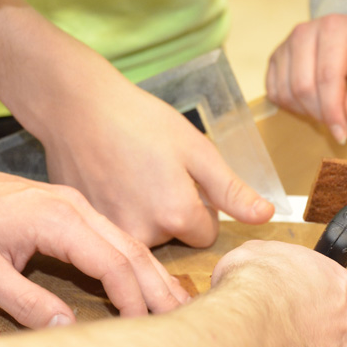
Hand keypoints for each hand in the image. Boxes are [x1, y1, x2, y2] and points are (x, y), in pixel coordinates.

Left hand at [0, 160, 192, 327]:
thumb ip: (25, 301)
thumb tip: (67, 327)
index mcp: (57, 219)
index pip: (111, 261)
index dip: (131, 297)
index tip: (144, 327)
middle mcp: (75, 207)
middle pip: (129, 248)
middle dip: (157, 285)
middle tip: (183, 317)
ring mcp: (74, 204)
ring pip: (125, 240)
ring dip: (151, 271)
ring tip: (176, 301)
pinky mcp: (69, 207)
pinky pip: (111, 234)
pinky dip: (133, 258)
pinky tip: (144, 276)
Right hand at [41, 69, 273, 247]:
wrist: (78, 107)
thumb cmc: (140, 121)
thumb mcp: (197, 149)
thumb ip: (231, 190)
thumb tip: (267, 217)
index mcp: (177, 216)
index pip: (206, 234)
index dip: (200, 206)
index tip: (181, 179)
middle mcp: (144, 236)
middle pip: (175, 239)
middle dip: (172, 213)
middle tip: (153, 172)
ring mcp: (112, 234)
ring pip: (147, 237)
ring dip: (145, 214)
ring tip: (130, 175)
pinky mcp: (88, 228)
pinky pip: (118, 230)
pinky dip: (119, 212)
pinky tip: (111, 181)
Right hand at [212, 241, 346, 346]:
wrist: (249, 322)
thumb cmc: (255, 284)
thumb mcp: (255, 252)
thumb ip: (268, 260)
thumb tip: (253, 267)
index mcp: (337, 282)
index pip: (328, 287)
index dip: (305, 292)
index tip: (287, 296)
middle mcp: (346, 319)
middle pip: (333, 323)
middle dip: (310, 325)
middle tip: (282, 325)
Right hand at [266, 14, 346, 144]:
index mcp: (334, 29)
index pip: (327, 78)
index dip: (333, 111)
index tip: (342, 135)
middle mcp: (304, 32)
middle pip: (303, 87)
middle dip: (320, 113)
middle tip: (338, 121)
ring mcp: (285, 44)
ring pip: (286, 92)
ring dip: (306, 111)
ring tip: (326, 108)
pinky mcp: (275, 57)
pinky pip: (274, 92)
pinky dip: (291, 106)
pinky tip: (310, 102)